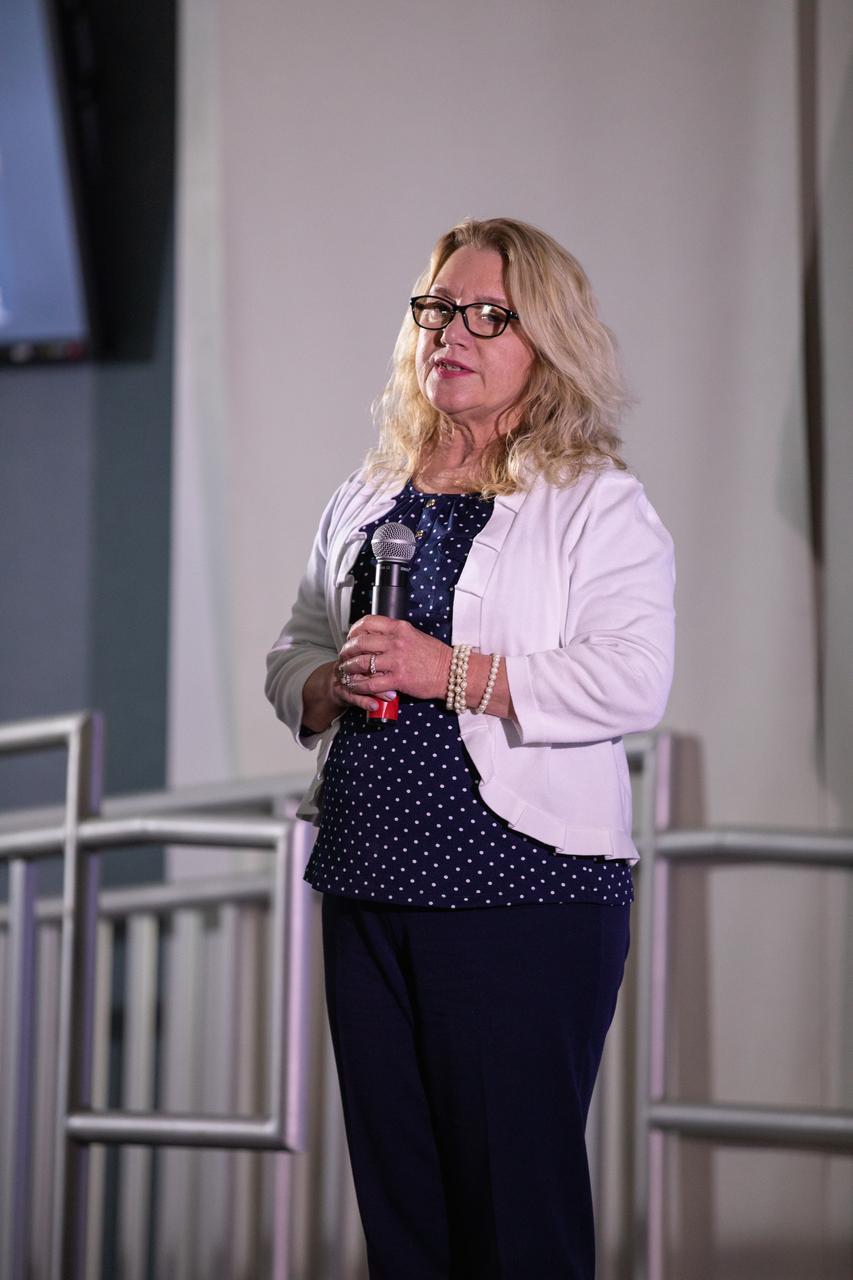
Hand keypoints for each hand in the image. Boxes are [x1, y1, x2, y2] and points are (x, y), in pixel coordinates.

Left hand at [334, 616, 451, 706]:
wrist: (451, 672)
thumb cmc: (434, 656)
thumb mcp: (414, 635)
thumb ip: (395, 634)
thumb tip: (376, 636)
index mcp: (399, 628)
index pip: (368, 622)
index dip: (353, 631)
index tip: (350, 638)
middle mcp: (396, 642)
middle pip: (360, 643)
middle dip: (346, 651)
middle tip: (343, 657)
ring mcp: (396, 661)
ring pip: (362, 663)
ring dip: (349, 669)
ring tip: (345, 672)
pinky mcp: (398, 679)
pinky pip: (371, 683)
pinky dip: (358, 685)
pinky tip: (355, 686)